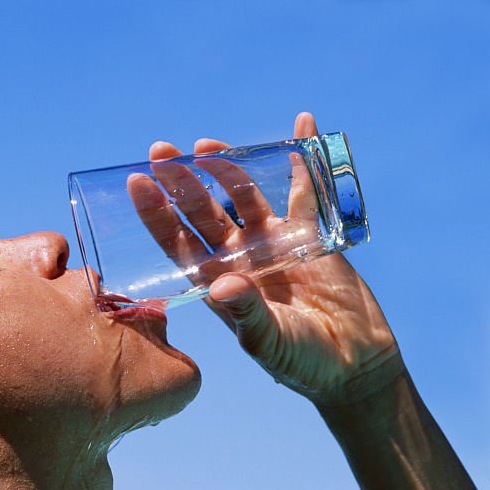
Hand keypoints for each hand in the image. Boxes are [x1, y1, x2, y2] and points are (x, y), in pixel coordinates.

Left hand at [129, 113, 401, 404]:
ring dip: (225, 167)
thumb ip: (247, 315)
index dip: (156, 214)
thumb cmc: (301, 362)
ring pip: (242, 195)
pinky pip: (305, 189)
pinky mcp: (308, 234)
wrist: (352, 364)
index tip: (138, 182)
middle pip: (202, 211)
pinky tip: (300, 125)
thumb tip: (224, 286)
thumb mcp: (269, 342)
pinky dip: (304, 158)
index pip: (177, 242)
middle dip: (181, 182)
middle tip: (161, 151)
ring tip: (205, 144)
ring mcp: (271, 242)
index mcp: (216, 281)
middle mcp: (237, 256)